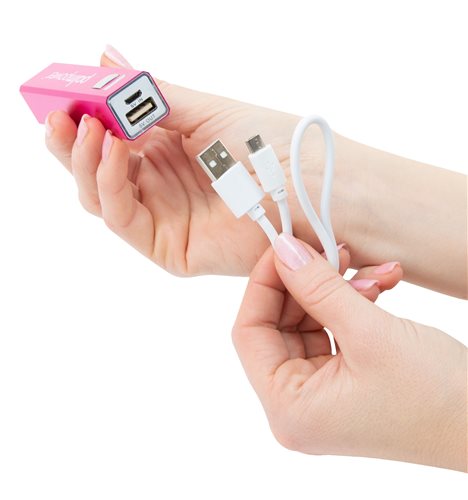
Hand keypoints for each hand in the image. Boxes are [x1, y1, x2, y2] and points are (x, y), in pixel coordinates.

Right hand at [45, 48, 321, 275]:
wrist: (307, 184)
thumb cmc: (268, 144)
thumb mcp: (202, 111)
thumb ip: (150, 96)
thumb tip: (107, 61)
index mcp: (166, 150)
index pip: (108, 138)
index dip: (82, 118)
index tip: (64, 94)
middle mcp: (159, 184)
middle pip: (95, 170)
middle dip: (71, 142)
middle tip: (59, 114)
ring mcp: (162, 217)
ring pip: (99, 197)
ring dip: (84, 161)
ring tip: (87, 128)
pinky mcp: (169, 247)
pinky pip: (122, 219)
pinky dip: (108, 184)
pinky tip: (112, 151)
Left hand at [232, 233, 466, 470]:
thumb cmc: (436, 397)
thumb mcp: (370, 332)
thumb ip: (319, 287)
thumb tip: (283, 250)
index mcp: (288, 408)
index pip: (248, 333)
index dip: (263, 284)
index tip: (283, 248)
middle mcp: (297, 406)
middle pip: (277, 326)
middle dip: (306, 283)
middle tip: (328, 248)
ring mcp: (319, 395)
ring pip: (307, 324)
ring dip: (335, 290)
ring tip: (367, 268)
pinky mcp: (342, 383)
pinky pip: (332, 331)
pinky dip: (350, 305)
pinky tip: (379, 284)